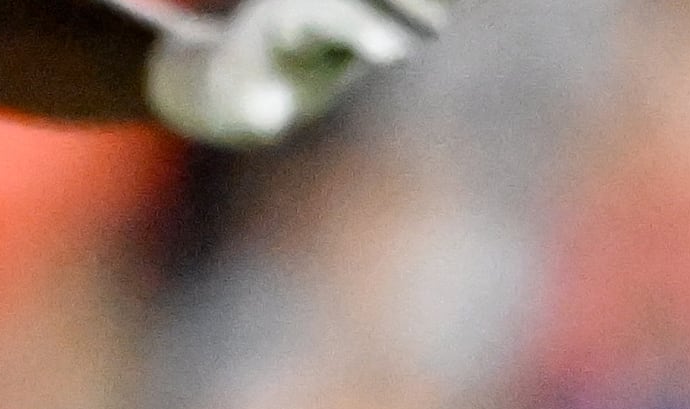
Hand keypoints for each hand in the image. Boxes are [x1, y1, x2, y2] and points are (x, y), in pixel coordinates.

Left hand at [146, 0, 448, 147]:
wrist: (242, 65)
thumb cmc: (246, 97)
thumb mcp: (246, 112)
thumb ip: (259, 113)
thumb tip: (272, 115)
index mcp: (286, 22)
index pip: (331, 19)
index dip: (363, 33)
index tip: (395, 55)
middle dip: (401, 4)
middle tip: (437, 28)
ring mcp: (337, 0)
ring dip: (415, 2)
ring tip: (447, 18)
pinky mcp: (354, 5)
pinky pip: (384, 5)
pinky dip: (419, 6)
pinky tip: (447, 10)